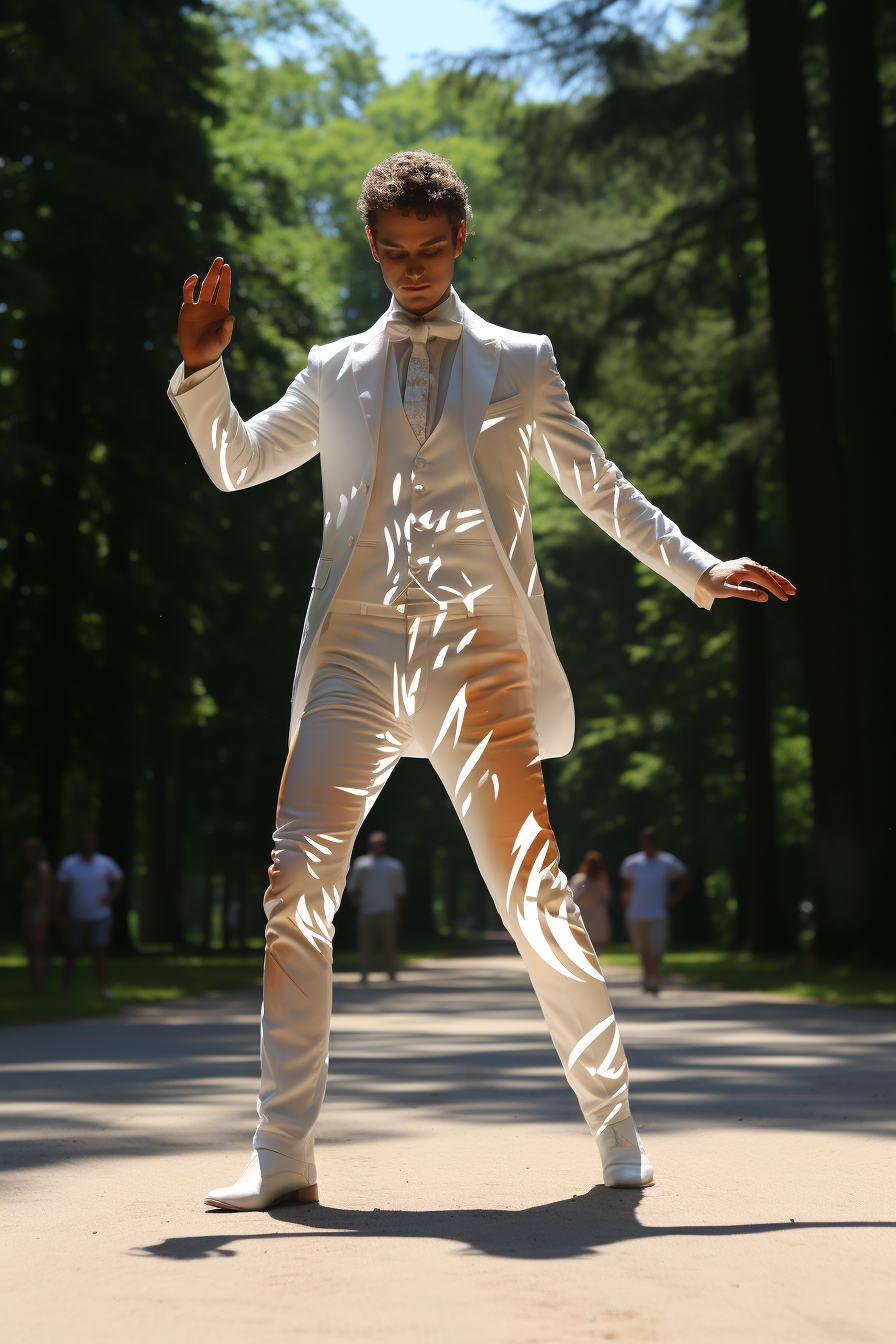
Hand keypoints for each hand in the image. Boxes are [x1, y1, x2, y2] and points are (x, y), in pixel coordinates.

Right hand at [178, 257, 233, 375]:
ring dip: (207, 275)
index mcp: (221, 311)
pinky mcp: (187, 309)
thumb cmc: (212, 350)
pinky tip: (194, 279)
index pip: (224, 291)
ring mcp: (198, 307)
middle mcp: (210, 306)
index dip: (226, 279)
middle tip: (220, 259)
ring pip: (202, 286)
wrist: (197, 357)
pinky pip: (187, 294)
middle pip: (214, 285)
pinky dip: (189, 285)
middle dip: (217, 272)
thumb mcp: (222, 340)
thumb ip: (226, 329)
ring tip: (213, 265)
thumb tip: (231, 316)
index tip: (227, 267)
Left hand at [698, 557, 794, 603]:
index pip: (765, 580)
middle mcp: (748, 564)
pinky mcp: (746, 565)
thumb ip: (746, 593)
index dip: (776, 589)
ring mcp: (747, 563)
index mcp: (746, 569)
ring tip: (788, 589)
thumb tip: (765, 597)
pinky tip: (774, 583)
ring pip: (766, 572)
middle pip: (769, 574)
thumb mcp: (727, 591)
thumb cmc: (714, 584)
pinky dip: (769, 577)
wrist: (703, 574)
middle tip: (793, 592)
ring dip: (777, 580)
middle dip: (782, 583)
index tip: (785, 598)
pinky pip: (761, 572)